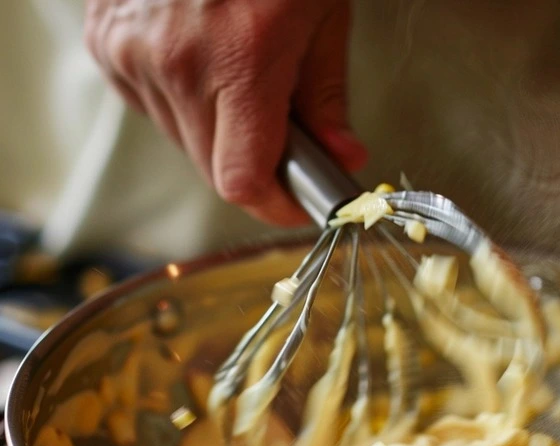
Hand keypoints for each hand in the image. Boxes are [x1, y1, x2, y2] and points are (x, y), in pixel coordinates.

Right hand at [84, 0, 367, 225]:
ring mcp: (133, 52)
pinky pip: (154, 109)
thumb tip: (342, 159)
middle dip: (256, 168)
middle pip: (214, 171)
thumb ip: (327, 98)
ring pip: (185, 144)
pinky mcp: (108, 42)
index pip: (243, 181)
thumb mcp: (322, 15)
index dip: (274, 205)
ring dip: (220, 136)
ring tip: (242, 83)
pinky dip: (185, 106)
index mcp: (240, 58)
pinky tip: (205, 66)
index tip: (296, 203)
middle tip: (284, 137)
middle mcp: (177, 62)